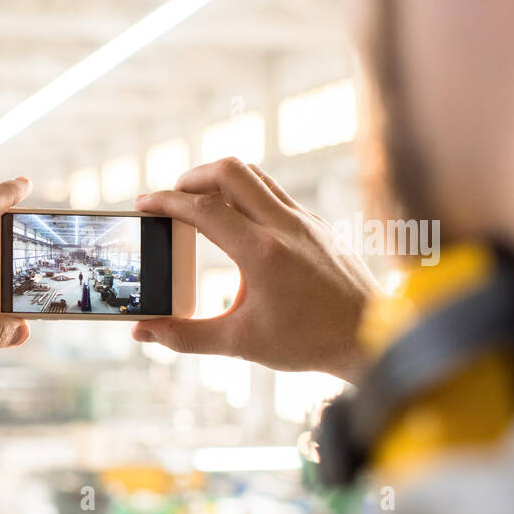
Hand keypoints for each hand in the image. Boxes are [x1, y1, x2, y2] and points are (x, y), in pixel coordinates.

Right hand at [132, 158, 380, 382]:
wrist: (370, 337)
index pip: (204, 209)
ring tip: (198, 205)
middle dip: (191, 177)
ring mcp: (304, 221)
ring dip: (220, 181)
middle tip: (171, 199)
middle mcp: (285, 226)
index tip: (142, 204)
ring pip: (254, 175)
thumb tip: (143, 331)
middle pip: (229, 171)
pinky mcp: (316, 225)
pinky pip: (274, 194)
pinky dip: (245, 197)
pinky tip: (236, 225)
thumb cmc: (309, 342)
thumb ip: (186, 336)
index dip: (166, 201)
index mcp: (262, 252)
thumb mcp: (240, 342)